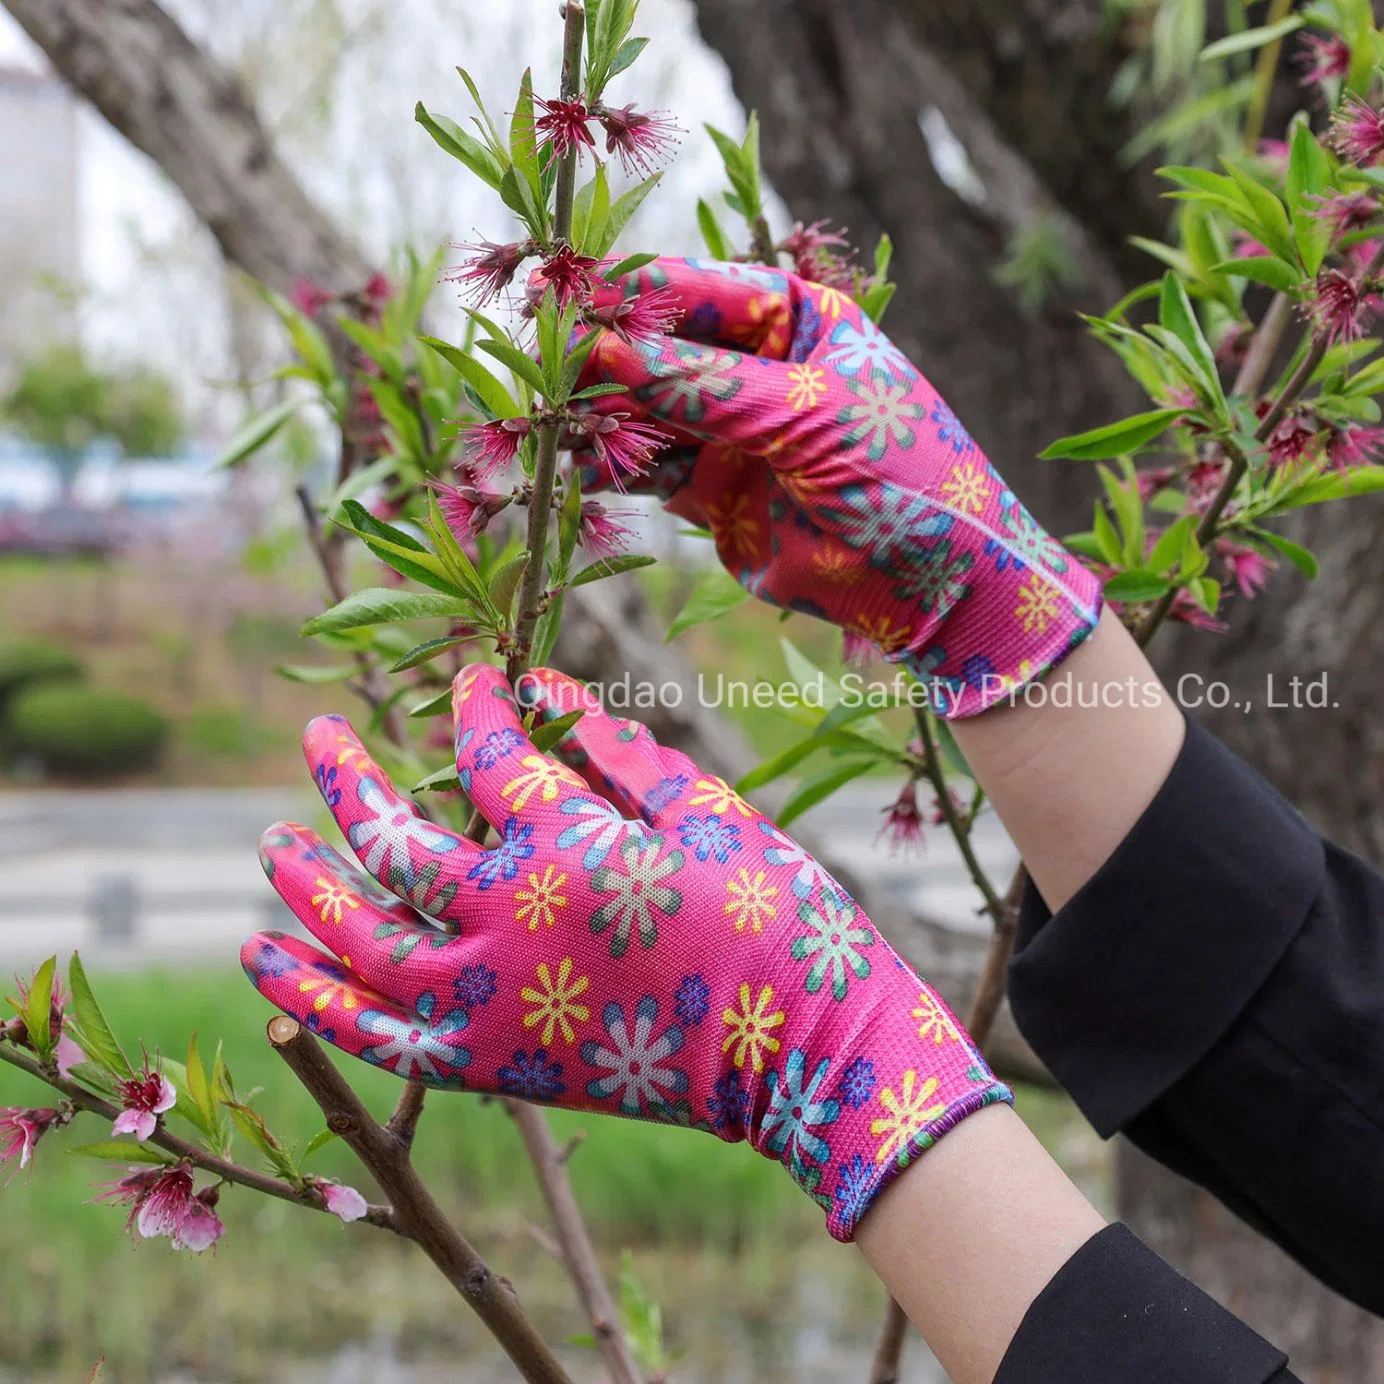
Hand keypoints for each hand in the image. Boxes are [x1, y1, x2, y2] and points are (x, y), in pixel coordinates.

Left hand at [242, 664, 1009, 1239]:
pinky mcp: (487, 1064)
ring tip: (270, 843)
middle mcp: (503, 919)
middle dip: (349, 777)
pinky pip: (373, 1037)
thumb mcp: (709, 814)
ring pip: (359, 936)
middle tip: (318, 732)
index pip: (485, 752)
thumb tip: (547, 689)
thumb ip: (619, 751)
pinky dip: (313, 1002)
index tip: (470, 680)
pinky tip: (265, 962)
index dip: (472, 704)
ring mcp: (485, 999)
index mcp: (566, 845)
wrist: (801, 1054)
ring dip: (305, 884)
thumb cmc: (773, 919)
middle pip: (391, 839)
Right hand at [574, 257, 1101, 716]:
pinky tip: (578, 467)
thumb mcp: (805, 417)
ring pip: (643, 412)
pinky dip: (611, 470)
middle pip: (659, 350)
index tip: (570, 301)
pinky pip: (646, 471)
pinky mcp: (711, 495)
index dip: (634, 297)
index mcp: (793, 320)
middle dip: (604, 359)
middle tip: (546, 367)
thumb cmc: (902, 477)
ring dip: (599, 417)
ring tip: (553, 421)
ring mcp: (730, 433)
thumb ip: (706, 387)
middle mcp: (754, 369)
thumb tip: (608, 350)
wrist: (939, 588)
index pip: (697, 292)